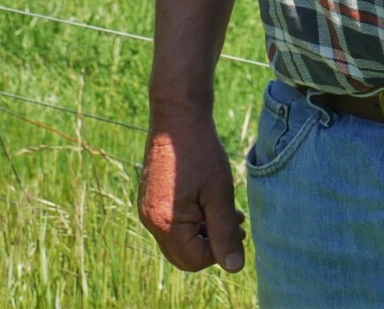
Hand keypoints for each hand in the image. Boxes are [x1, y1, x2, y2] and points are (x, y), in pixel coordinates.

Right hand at [138, 112, 245, 273]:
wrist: (177, 116)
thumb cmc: (200, 152)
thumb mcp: (219, 194)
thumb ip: (225, 233)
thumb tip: (233, 267)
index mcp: (165, 222)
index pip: (194, 261)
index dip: (219, 252)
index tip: (237, 229)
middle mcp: (150, 220)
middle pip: (183, 255)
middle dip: (211, 245)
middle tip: (235, 224)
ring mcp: (146, 209)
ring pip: (178, 240)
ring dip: (203, 233)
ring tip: (229, 212)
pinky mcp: (149, 199)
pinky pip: (171, 223)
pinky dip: (192, 220)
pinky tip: (209, 202)